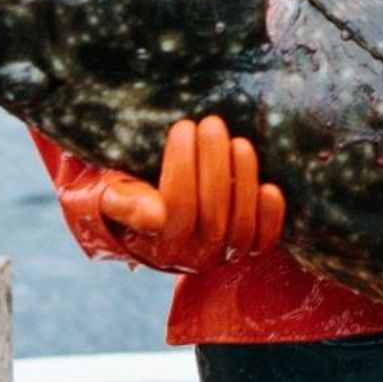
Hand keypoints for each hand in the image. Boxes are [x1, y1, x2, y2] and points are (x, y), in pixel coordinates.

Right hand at [95, 115, 286, 271]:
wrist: (153, 213)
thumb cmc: (128, 194)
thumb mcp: (112, 195)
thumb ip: (125, 204)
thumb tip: (156, 216)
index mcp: (157, 244)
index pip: (176, 209)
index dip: (182, 166)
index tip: (182, 128)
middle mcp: (192, 257)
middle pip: (212, 215)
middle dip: (214, 165)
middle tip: (211, 124)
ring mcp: (222, 254)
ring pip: (240, 226)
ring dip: (243, 181)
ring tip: (238, 142)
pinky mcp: (247, 248)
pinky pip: (264, 241)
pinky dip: (270, 216)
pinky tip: (269, 187)